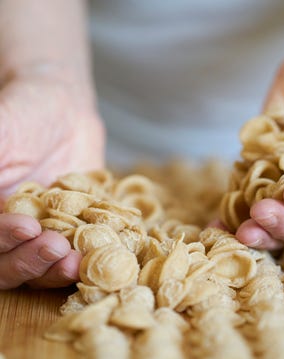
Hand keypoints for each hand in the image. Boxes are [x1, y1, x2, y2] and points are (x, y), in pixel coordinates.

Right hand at [0, 66, 103, 287]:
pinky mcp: (76, 230)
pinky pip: (78, 251)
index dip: (1, 240)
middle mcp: (12, 229)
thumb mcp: (2, 129)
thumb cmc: (26, 113)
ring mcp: (44, 232)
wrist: (66, 111)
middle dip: (28, 262)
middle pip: (7, 265)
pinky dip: (88, 257)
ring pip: (42, 266)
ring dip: (56, 269)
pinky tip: (102, 254)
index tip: (25, 227)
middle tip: (55, 247)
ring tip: (75, 259)